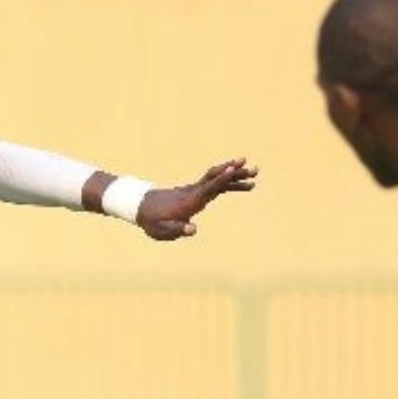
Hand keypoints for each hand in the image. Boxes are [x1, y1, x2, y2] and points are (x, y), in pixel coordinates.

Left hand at [135, 159, 257, 240]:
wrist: (142, 207)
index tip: (232, 169)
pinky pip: (216, 185)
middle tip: (254, 168)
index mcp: (189, 201)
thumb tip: (193, 229)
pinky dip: (230, 183)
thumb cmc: (152, 221)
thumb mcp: (162, 230)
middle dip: (234, 172)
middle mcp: (194, 192)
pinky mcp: (197, 192)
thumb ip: (177, 229)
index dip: (220, 179)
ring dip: (236, 175)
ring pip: (218, 179)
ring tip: (255, 173)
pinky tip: (243, 185)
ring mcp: (196, 190)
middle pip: (216, 178)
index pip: (207, 188)